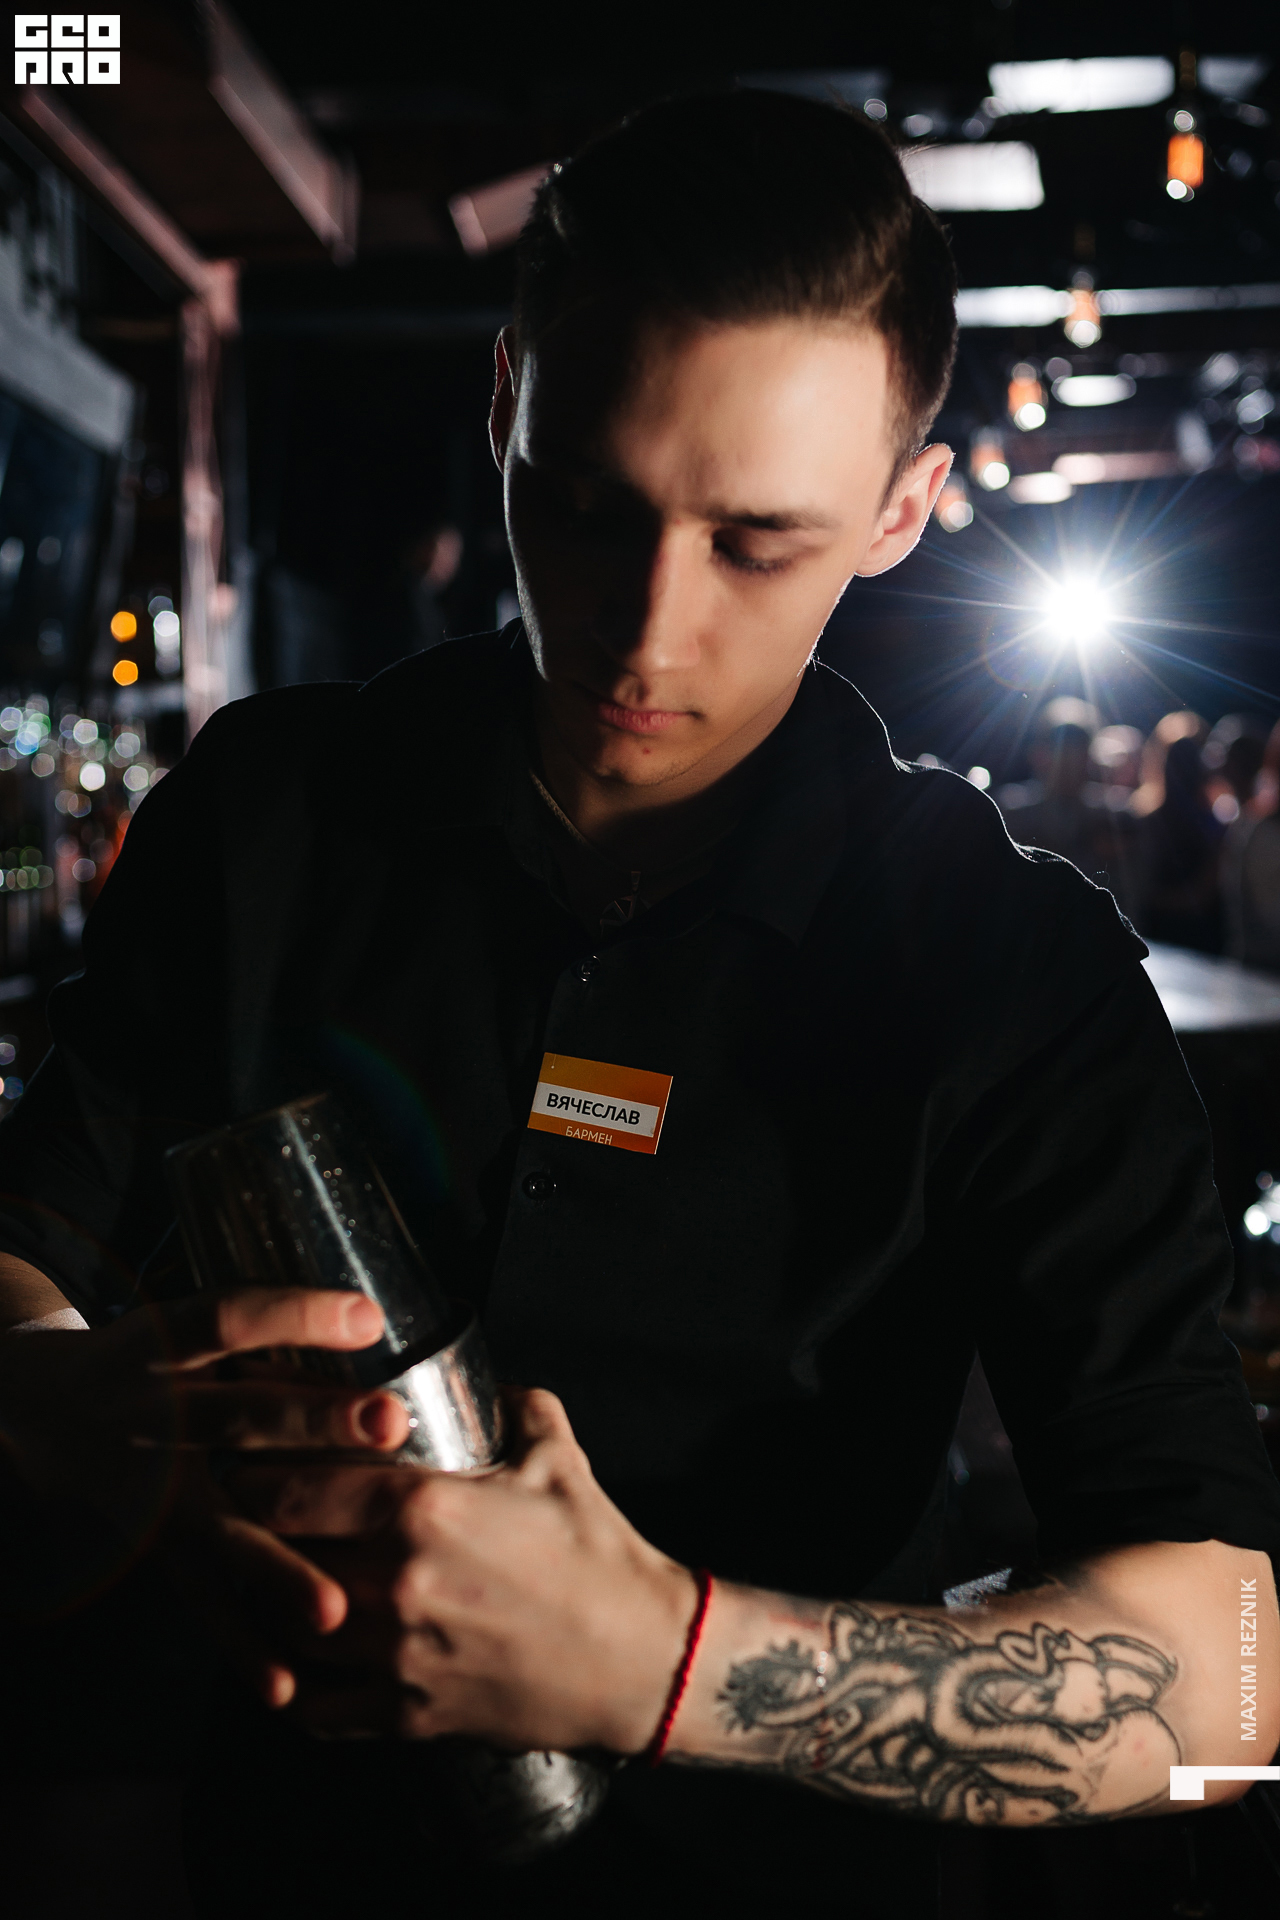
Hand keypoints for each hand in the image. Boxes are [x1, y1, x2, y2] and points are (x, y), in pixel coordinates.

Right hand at [0, 1287, 411, 1702]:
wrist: (38, 1415)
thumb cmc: (155, 1366)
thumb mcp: (189, 1331)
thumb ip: (269, 1330)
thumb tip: (374, 1321)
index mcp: (166, 1347)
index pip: (228, 1318)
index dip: (294, 1315)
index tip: (369, 1317)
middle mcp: (152, 1418)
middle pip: (236, 1416)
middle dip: (315, 1421)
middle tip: (390, 1422)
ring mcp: (148, 1493)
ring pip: (219, 1529)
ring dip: (278, 1568)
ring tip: (334, 1609)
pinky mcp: (154, 1552)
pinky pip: (201, 1603)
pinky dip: (242, 1647)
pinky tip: (286, 1684)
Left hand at [234, 1387, 697, 1751]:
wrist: (640, 1659)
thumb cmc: (598, 1555)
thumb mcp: (557, 1455)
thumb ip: (512, 1404)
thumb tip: (487, 1381)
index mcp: (424, 1507)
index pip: (292, 1485)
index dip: (255, 1472)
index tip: (244, 1462)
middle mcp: (396, 1582)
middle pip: (272, 1557)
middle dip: (249, 1536)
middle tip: (239, 1519)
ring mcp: (396, 1656)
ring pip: (282, 1631)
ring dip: (264, 1607)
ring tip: (255, 1583)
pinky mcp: (406, 1716)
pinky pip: (312, 1710)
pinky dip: (289, 1687)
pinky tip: (289, 1661)